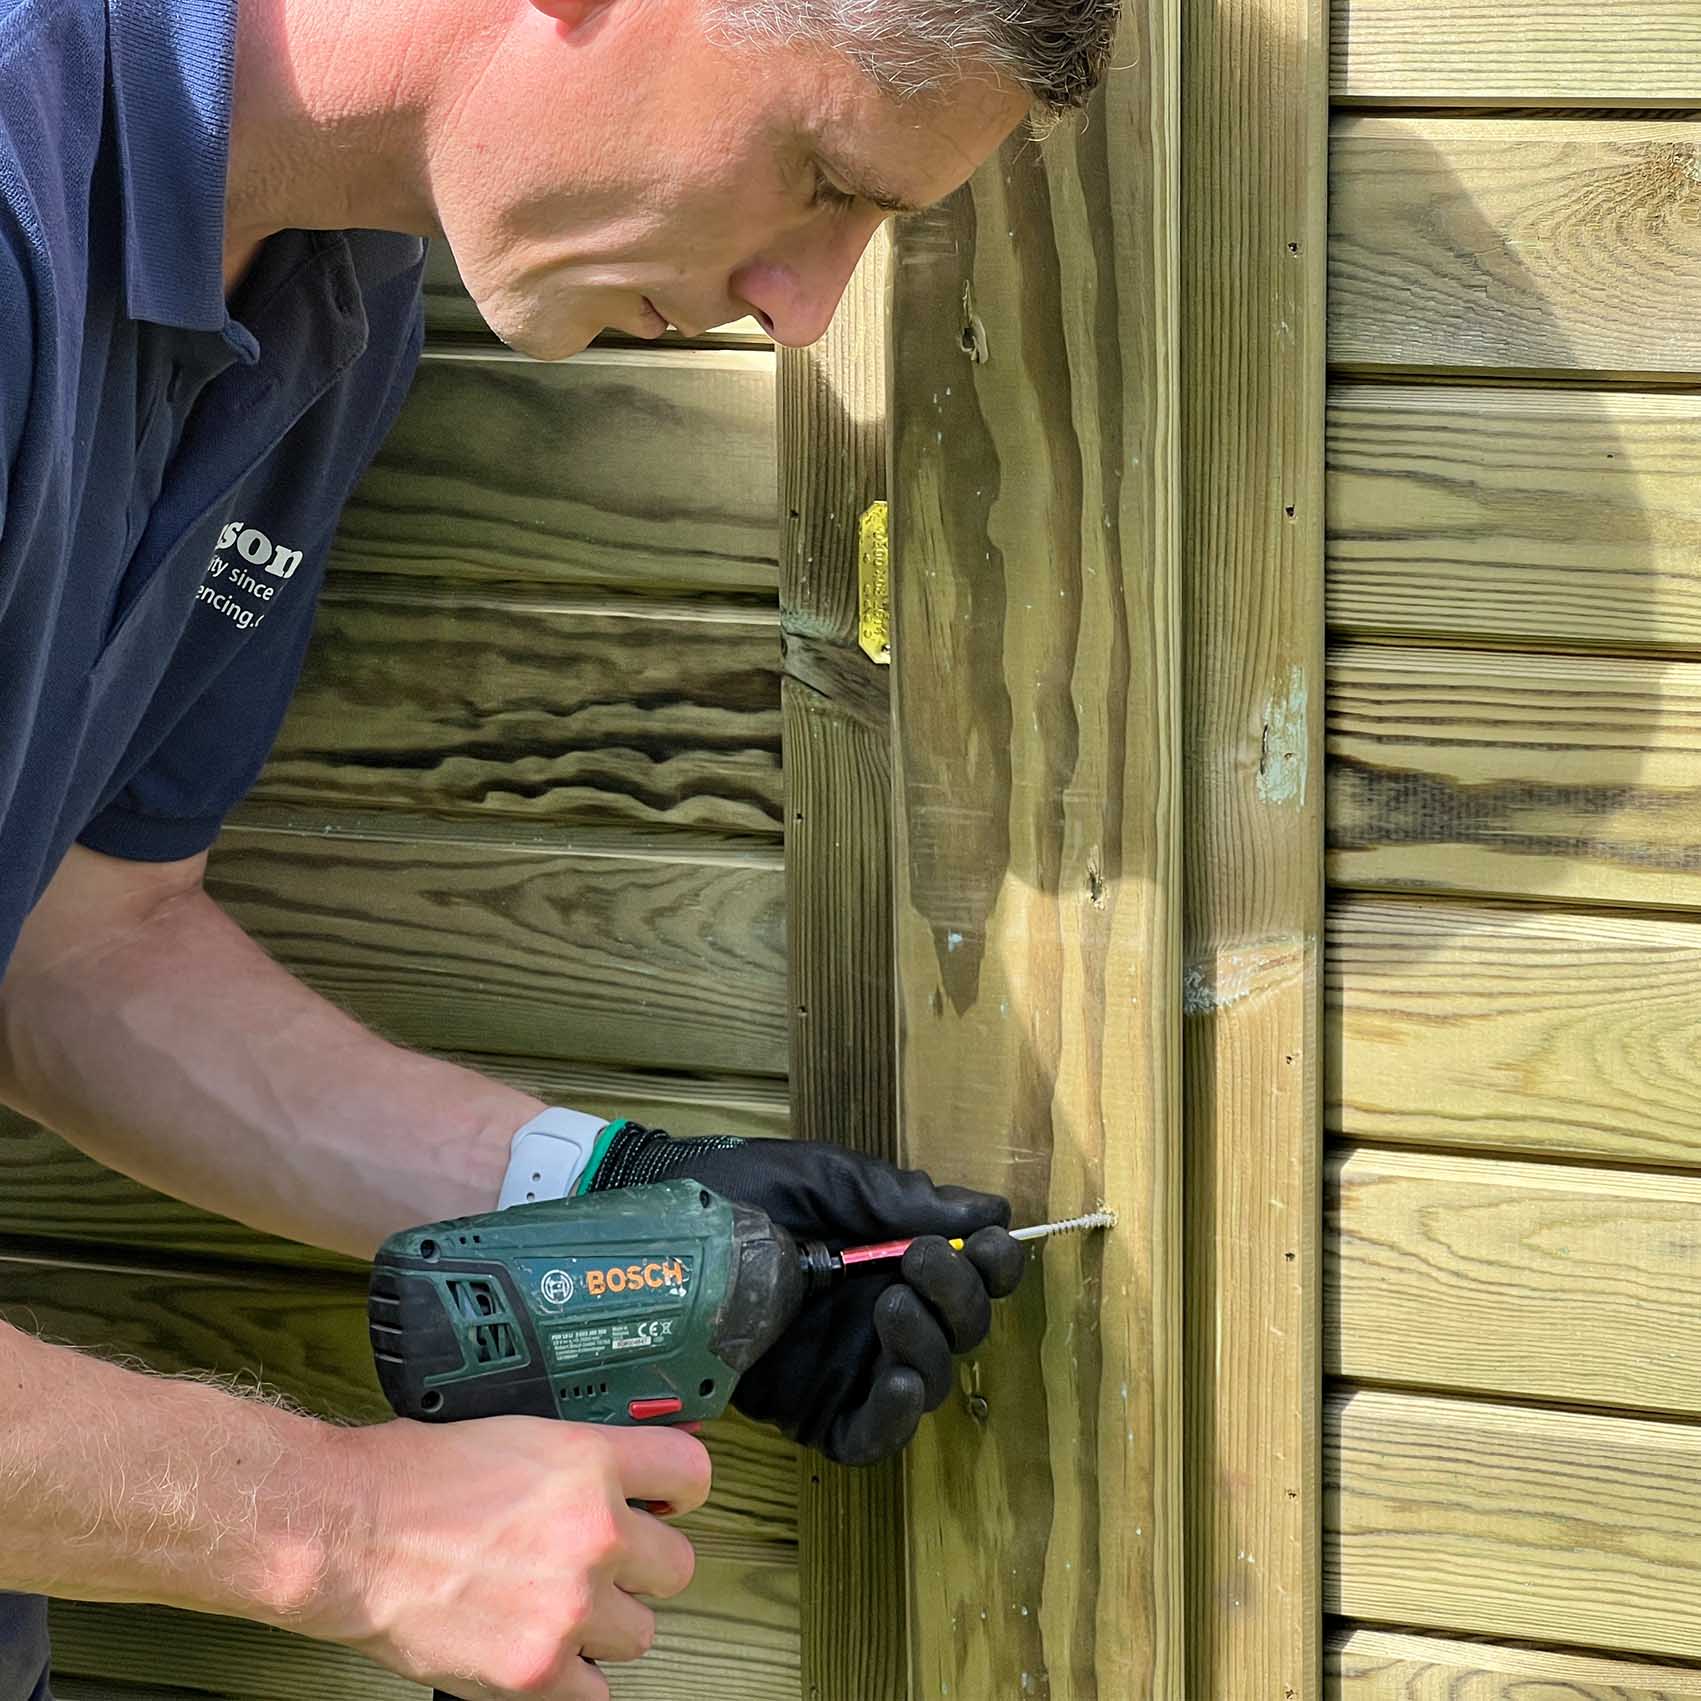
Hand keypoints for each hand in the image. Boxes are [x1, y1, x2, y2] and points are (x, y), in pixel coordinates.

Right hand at [314, 1415, 706, 1699]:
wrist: (350, 1531)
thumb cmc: (415, 1477)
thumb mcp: (518, 1433)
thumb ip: (580, 1460)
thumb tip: (623, 1474)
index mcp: (590, 1464)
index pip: (691, 1475)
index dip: (682, 1491)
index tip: (671, 1503)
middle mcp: (593, 1534)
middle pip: (678, 1566)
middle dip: (644, 1566)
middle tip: (607, 1563)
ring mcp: (570, 1607)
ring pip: (639, 1633)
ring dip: (606, 1624)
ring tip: (558, 1604)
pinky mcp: (537, 1671)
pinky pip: (595, 1692)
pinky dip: (570, 1675)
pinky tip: (540, 1646)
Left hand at [585, 1125, 1026, 1463]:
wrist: (665, 1230)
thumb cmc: (743, 1191)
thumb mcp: (825, 1180)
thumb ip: (898, 1199)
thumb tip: (986, 1210)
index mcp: (898, 1257)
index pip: (973, 1273)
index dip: (994, 1264)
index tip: (991, 1244)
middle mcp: (886, 1314)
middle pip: (960, 1331)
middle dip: (959, 1298)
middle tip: (921, 1262)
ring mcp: (851, 1365)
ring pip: (926, 1382)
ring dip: (929, 1348)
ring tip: (893, 1306)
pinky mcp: (813, 1410)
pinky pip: (870, 1435)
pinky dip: (894, 1419)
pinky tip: (895, 1383)